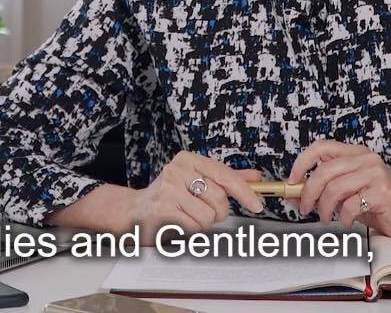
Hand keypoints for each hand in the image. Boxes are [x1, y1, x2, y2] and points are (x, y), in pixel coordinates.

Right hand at [124, 151, 262, 241]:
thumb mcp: (195, 179)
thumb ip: (225, 178)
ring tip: (185, 216)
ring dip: (202, 223)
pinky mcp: (164, 211)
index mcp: (187, 159)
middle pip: (219, 199)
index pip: (225, 175)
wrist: (133, 211)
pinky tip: (178, 223)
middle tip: (199, 209)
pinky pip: (195, 227)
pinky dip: (190, 230)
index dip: (245, 192)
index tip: (256, 204)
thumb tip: (254, 177)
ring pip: (208, 216)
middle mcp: (177, 170)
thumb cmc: (168, 196)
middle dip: (216, 212)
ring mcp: (169, 190)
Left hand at [287, 139, 390, 241]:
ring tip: (326, 218)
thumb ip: (322, 192)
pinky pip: (350, 205)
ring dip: (324, 208)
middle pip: (324, 170)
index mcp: (355, 153)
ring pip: (334, 188)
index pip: (321, 147)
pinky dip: (343, 217)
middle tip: (304, 208)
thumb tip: (293, 194)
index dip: (302, 162)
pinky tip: (348, 222)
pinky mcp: (383, 192)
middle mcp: (365, 158)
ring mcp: (376, 173)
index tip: (292, 181)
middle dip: (308, 192)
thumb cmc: (379, 204)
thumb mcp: (346, 195)